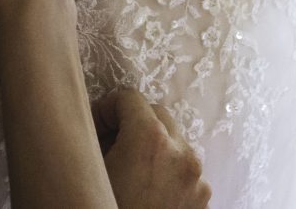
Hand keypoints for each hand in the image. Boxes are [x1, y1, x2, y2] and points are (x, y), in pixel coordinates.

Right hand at [94, 89, 211, 208]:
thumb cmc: (103, 205)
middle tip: (113, 148)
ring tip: (134, 174)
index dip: (108, 109)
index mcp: (151, 138)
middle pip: (157, 116)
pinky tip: (151, 191)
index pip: (130, 97)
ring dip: (155, 150)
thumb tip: (99, 123)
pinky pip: (185, 171)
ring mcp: (198, 177)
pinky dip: (169, 174)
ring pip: (174, 144)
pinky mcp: (204, 198)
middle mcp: (183, 152)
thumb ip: (96, 135)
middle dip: (134, 125)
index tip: (97, 128)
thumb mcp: (90, 168)